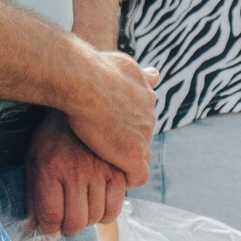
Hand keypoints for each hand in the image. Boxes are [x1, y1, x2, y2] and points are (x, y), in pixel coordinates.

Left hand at [25, 110, 133, 235]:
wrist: (81, 102)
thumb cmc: (53, 135)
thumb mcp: (34, 159)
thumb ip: (32, 194)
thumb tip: (31, 227)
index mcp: (50, 168)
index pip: (51, 216)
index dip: (49, 229)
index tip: (48, 229)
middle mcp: (75, 172)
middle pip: (76, 221)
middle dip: (68, 229)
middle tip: (65, 225)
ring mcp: (99, 171)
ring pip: (96, 217)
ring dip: (86, 222)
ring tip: (80, 213)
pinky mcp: (118, 170)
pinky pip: (115, 207)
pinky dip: (106, 214)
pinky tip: (97, 206)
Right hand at [61, 50, 155, 187]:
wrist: (84, 81)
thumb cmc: (93, 68)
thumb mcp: (121, 62)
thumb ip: (139, 72)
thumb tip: (156, 74)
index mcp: (145, 95)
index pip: (143, 116)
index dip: (128, 124)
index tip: (113, 127)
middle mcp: (148, 115)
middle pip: (143, 136)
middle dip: (128, 142)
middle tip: (106, 146)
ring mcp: (143, 136)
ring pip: (141, 154)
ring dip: (126, 159)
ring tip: (106, 164)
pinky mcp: (133, 155)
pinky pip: (137, 176)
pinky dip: (128, 178)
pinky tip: (114, 178)